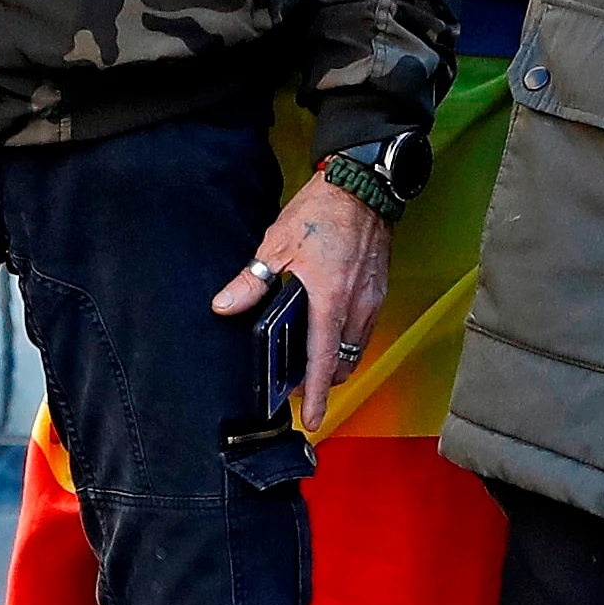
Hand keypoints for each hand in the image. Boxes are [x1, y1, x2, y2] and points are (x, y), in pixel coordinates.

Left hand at [210, 173, 391, 433]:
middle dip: (322, 379)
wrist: (362, 186)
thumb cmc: (320, 213)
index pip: (322, 359)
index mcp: (330, 299)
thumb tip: (224, 307)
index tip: (312, 418)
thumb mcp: (276, 245)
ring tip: (309, 355)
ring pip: (355, 348)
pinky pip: (364, 329)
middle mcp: (356, 306)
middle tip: (297, 382)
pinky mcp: (379, 290)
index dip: (316, 393)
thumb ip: (252, 282)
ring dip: (335, 359)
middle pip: (342, 362)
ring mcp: (372, 299)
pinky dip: (346, 338)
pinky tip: (328, 327)